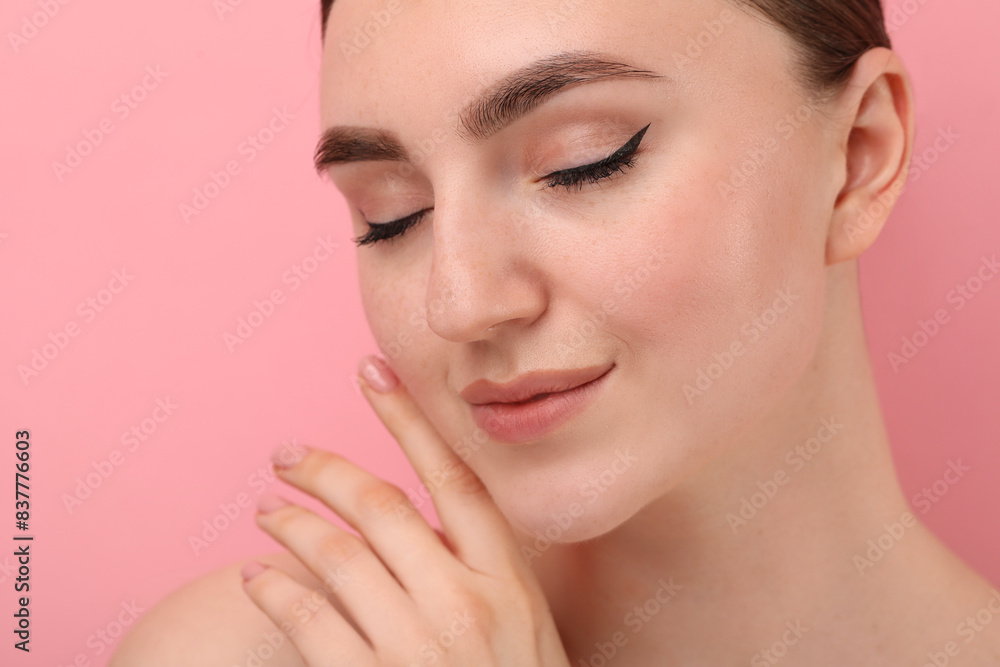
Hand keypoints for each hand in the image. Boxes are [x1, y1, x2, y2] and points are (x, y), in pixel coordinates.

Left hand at [240, 354, 571, 666]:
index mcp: (508, 579)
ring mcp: (418, 646)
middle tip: (286, 455)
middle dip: (323, 469)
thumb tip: (424, 519)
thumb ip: (482, 571)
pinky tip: (256, 578)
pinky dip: (276, 592)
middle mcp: (465, 602)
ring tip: (264, 512)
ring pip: (337, 556)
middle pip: (381, 506)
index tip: (372, 372)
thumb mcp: (525, 629)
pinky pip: (311, 623)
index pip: (453, 476)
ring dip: (290, 525)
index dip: (408, 418)